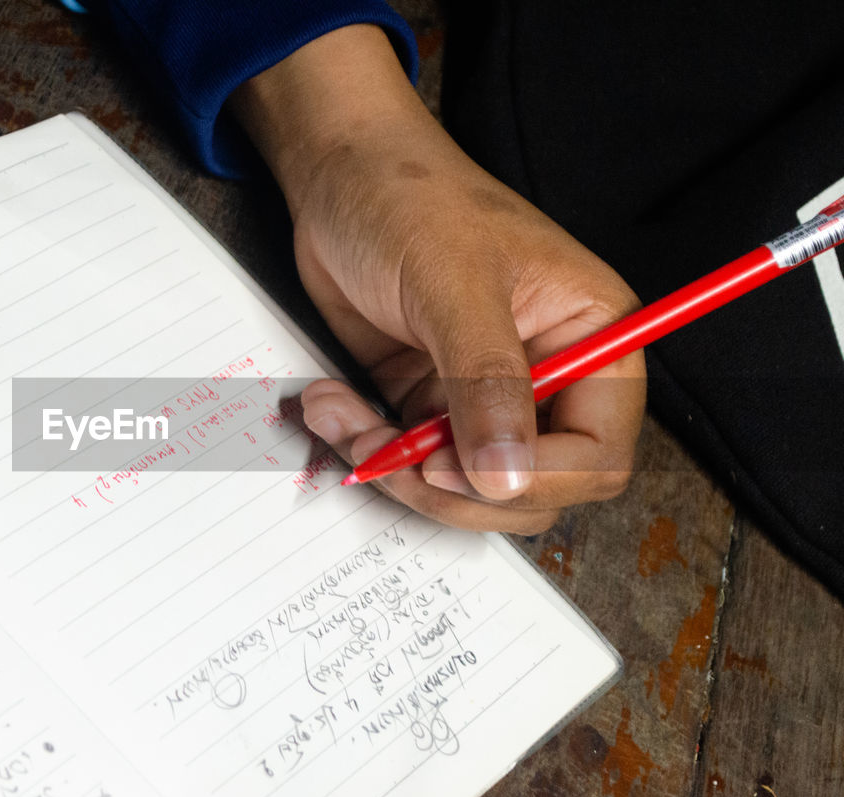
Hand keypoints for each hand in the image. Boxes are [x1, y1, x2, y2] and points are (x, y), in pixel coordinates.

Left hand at [230, 25, 644, 533]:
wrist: (338, 176)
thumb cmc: (413, 198)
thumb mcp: (455, 285)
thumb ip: (486, 383)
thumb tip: (506, 478)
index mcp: (592, 338)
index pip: (596, 452)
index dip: (534, 479)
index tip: (457, 465)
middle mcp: (548, 375)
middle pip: (529, 487)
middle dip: (454, 488)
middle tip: (395, 458)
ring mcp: (484, 395)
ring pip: (463, 486)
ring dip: (399, 472)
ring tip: (347, 422)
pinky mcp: (429, 400)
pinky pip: (409, 460)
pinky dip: (368, 449)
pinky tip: (332, 406)